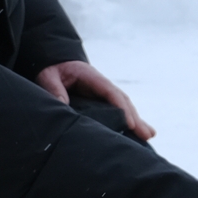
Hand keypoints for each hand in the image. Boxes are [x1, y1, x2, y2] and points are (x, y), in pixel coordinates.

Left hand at [36, 59, 153, 138]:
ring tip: (149, 136)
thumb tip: (62, 104)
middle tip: (147, 134)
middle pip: (122, 100)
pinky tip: (138, 132)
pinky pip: (117, 109)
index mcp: (91, 76)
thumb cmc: (53, 68)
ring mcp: (103, 93)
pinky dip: (128, 120)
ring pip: (123, 106)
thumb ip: (54, 88)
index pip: (110, 92)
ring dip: (136, 120)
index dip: (120, 107)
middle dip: (135, 117)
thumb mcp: (49, 75)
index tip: (129, 123)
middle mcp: (101, 85)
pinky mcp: (100, 100)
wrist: (55, 62)